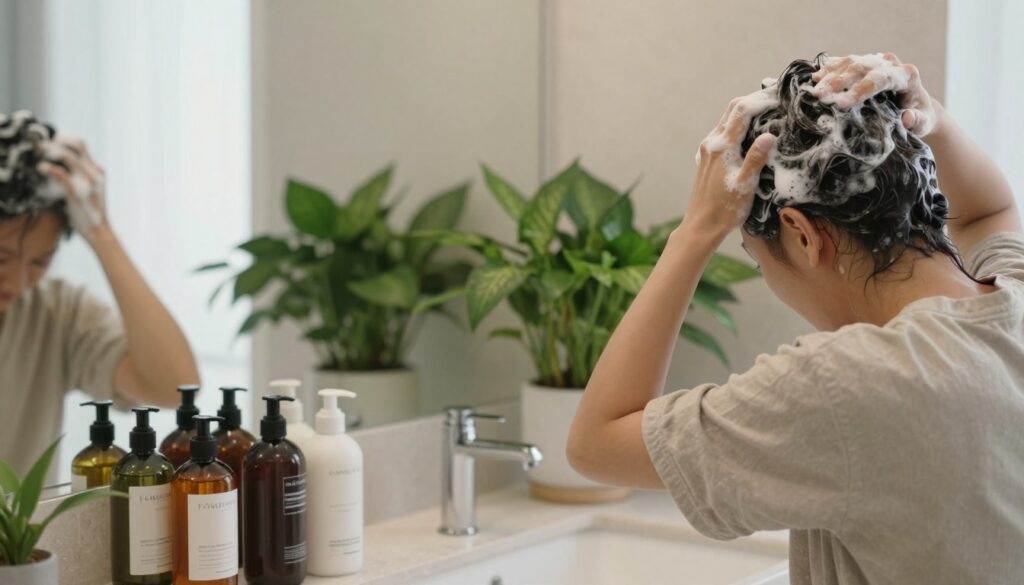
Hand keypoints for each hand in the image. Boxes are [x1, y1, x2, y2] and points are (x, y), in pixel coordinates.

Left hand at [35, 136, 108, 241]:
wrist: (99, 231)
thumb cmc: (92, 213)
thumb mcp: (94, 190)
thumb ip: (88, 177)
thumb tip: (74, 168)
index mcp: (98, 172)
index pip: (82, 146)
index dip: (65, 139)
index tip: (50, 140)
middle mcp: (95, 174)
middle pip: (77, 145)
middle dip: (57, 140)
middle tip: (41, 144)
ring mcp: (86, 182)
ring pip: (68, 156)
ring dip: (50, 150)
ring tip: (37, 150)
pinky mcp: (76, 192)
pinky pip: (61, 174)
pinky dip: (49, 168)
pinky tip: (41, 167)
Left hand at [686, 92, 776, 238]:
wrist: (702, 225)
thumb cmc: (725, 209)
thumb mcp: (745, 185)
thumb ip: (756, 159)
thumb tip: (770, 135)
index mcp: (722, 147)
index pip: (741, 111)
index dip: (760, 99)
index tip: (779, 94)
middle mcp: (711, 143)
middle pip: (732, 110)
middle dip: (753, 100)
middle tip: (775, 97)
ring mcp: (707, 149)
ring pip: (726, 120)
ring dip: (745, 111)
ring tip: (767, 109)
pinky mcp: (707, 157)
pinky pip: (723, 132)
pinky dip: (738, 124)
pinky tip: (751, 131)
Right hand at [809, 52, 939, 136]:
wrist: (915, 105)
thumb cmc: (918, 117)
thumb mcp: (923, 123)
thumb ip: (917, 121)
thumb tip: (906, 117)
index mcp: (907, 76)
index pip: (881, 79)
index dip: (860, 90)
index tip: (842, 104)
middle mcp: (891, 64)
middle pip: (862, 67)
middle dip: (839, 81)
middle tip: (819, 95)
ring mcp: (876, 60)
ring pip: (851, 62)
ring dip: (831, 75)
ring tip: (814, 88)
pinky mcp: (865, 62)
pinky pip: (845, 61)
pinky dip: (830, 68)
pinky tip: (815, 76)